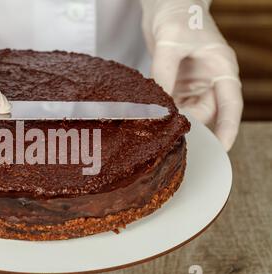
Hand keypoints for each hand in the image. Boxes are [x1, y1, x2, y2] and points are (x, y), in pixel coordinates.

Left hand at [141, 0, 242, 149]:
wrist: (164, 4)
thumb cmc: (179, 15)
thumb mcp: (171, 43)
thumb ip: (164, 73)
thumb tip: (158, 105)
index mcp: (222, 69)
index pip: (231, 105)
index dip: (228, 129)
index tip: (222, 149)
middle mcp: (210, 80)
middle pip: (207, 113)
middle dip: (194, 129)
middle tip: (176, 144)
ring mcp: (192, 83)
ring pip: (188, 112)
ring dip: (176, 122)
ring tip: (162, 135)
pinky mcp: (175, 83)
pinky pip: (173, 104)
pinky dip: (164, 113)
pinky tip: (153, 120)